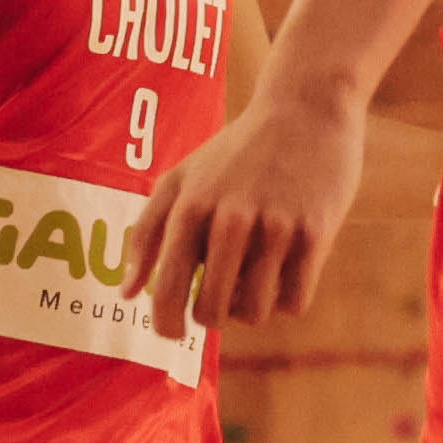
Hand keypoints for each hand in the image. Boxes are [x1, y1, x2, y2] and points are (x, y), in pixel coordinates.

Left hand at [125, 81, 369, 334]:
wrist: (307, 108)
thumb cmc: (238, 151)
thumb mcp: (183, 177)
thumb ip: (148, 233)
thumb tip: (127, 294)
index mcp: (191, 205)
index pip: (167, 287)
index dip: (165, 323)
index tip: (172, 334)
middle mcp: (230, 217)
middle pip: (212, 310)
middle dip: (213, 316)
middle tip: (221, 298)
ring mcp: (275, 225)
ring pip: (255, 311)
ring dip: (252, 308)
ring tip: (255, 279)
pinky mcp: (315, 233)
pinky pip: (294, 301)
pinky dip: (287, 298)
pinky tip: (286, 271)